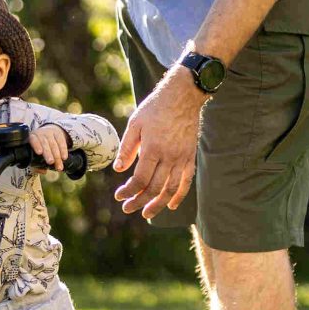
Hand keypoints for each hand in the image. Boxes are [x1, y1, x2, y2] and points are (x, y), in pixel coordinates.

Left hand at [30, 123, 69, 168]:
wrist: (48, 132)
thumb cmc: (39, 145)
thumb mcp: (35, 152)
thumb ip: (36, 164)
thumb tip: (43, 172)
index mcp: (32, 137)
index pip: (34, 140)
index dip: (36, 145)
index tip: (39, 153)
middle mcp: (41, 133)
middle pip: (45, 143)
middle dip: (48, 153)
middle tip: (51, 162)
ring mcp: (50, 132)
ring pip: (54, 144)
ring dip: (57, 156)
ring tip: (59, 166)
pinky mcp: (58, 133)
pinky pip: (62, 142)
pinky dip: (63, 150)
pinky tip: (64, 157)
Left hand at [112, 77, 205, 219]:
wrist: (183, 96)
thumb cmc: (155, 108)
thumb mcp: (135, 124)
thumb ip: (127, 148)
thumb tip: (118, 169)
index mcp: (153, 148)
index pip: (139, 179)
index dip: (128, 191)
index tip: (119, 196)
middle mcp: (169, 156)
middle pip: (154, 188)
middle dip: (139, 201)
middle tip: (128, 208)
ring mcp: (182, 158)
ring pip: (171, 189)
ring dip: (157, 204)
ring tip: (147, 213)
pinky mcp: (190, 157)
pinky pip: (186, 181)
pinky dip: (179, 196)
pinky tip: (170, 205)